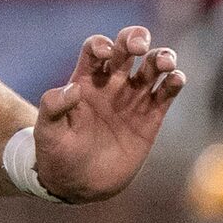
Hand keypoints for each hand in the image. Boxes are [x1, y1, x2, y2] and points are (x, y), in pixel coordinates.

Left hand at [32, 26, 186, 201]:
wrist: (78, 185)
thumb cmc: (57, 155)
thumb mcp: (47, 132)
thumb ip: (52, 106)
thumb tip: (72, 88)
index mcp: (86, 80)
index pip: (96, 49)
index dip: (102, 44)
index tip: (105, 54)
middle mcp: (112, 83)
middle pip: (128, 48)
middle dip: (136, 38)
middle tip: (140, 47)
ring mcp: (132, 99)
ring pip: (153, 66)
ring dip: (162, 57)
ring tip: (166, 63)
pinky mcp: (150, 117)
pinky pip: (166, 93)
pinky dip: (175, 81)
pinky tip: (176, 79)